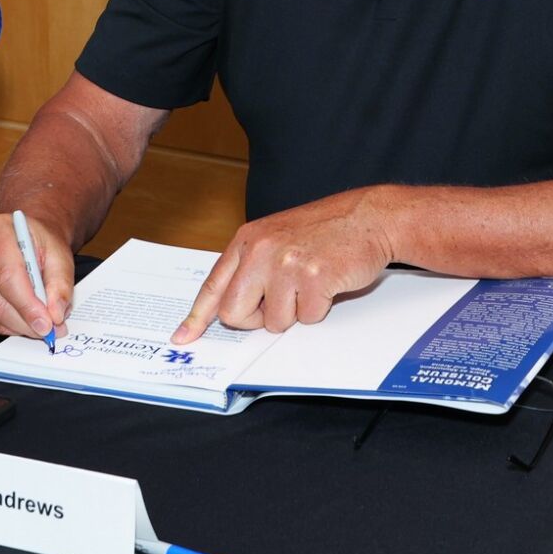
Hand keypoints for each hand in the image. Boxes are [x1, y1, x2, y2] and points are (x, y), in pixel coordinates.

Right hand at [0, 211, 72, 337]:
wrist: (26, 238)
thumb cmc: (41, 244)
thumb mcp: (60, 256)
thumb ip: (61, 284)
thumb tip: (55, 315)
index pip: (7, 275)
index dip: (27, 305)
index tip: (47, 325)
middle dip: (23, 322)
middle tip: (47, 332)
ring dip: (16, 326)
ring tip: (38, 325)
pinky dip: (3, 324)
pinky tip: (20, 318)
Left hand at [172, 188, 395, 341]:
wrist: (368, 216)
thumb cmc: (325, 230)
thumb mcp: (277, 238)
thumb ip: (251, 267)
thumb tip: (229, 308)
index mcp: (248, 240)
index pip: (214, 285)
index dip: (197, 316)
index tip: (184, 336)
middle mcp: (262, 251)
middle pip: (235, 313)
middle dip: (256, 318)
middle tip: (280, 301)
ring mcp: (287, 264)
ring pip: (273, 322)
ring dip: (295, 312)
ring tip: (311, 282)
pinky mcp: (314, 278)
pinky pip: (307, 318)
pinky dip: (319, 308)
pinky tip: (328, 283)